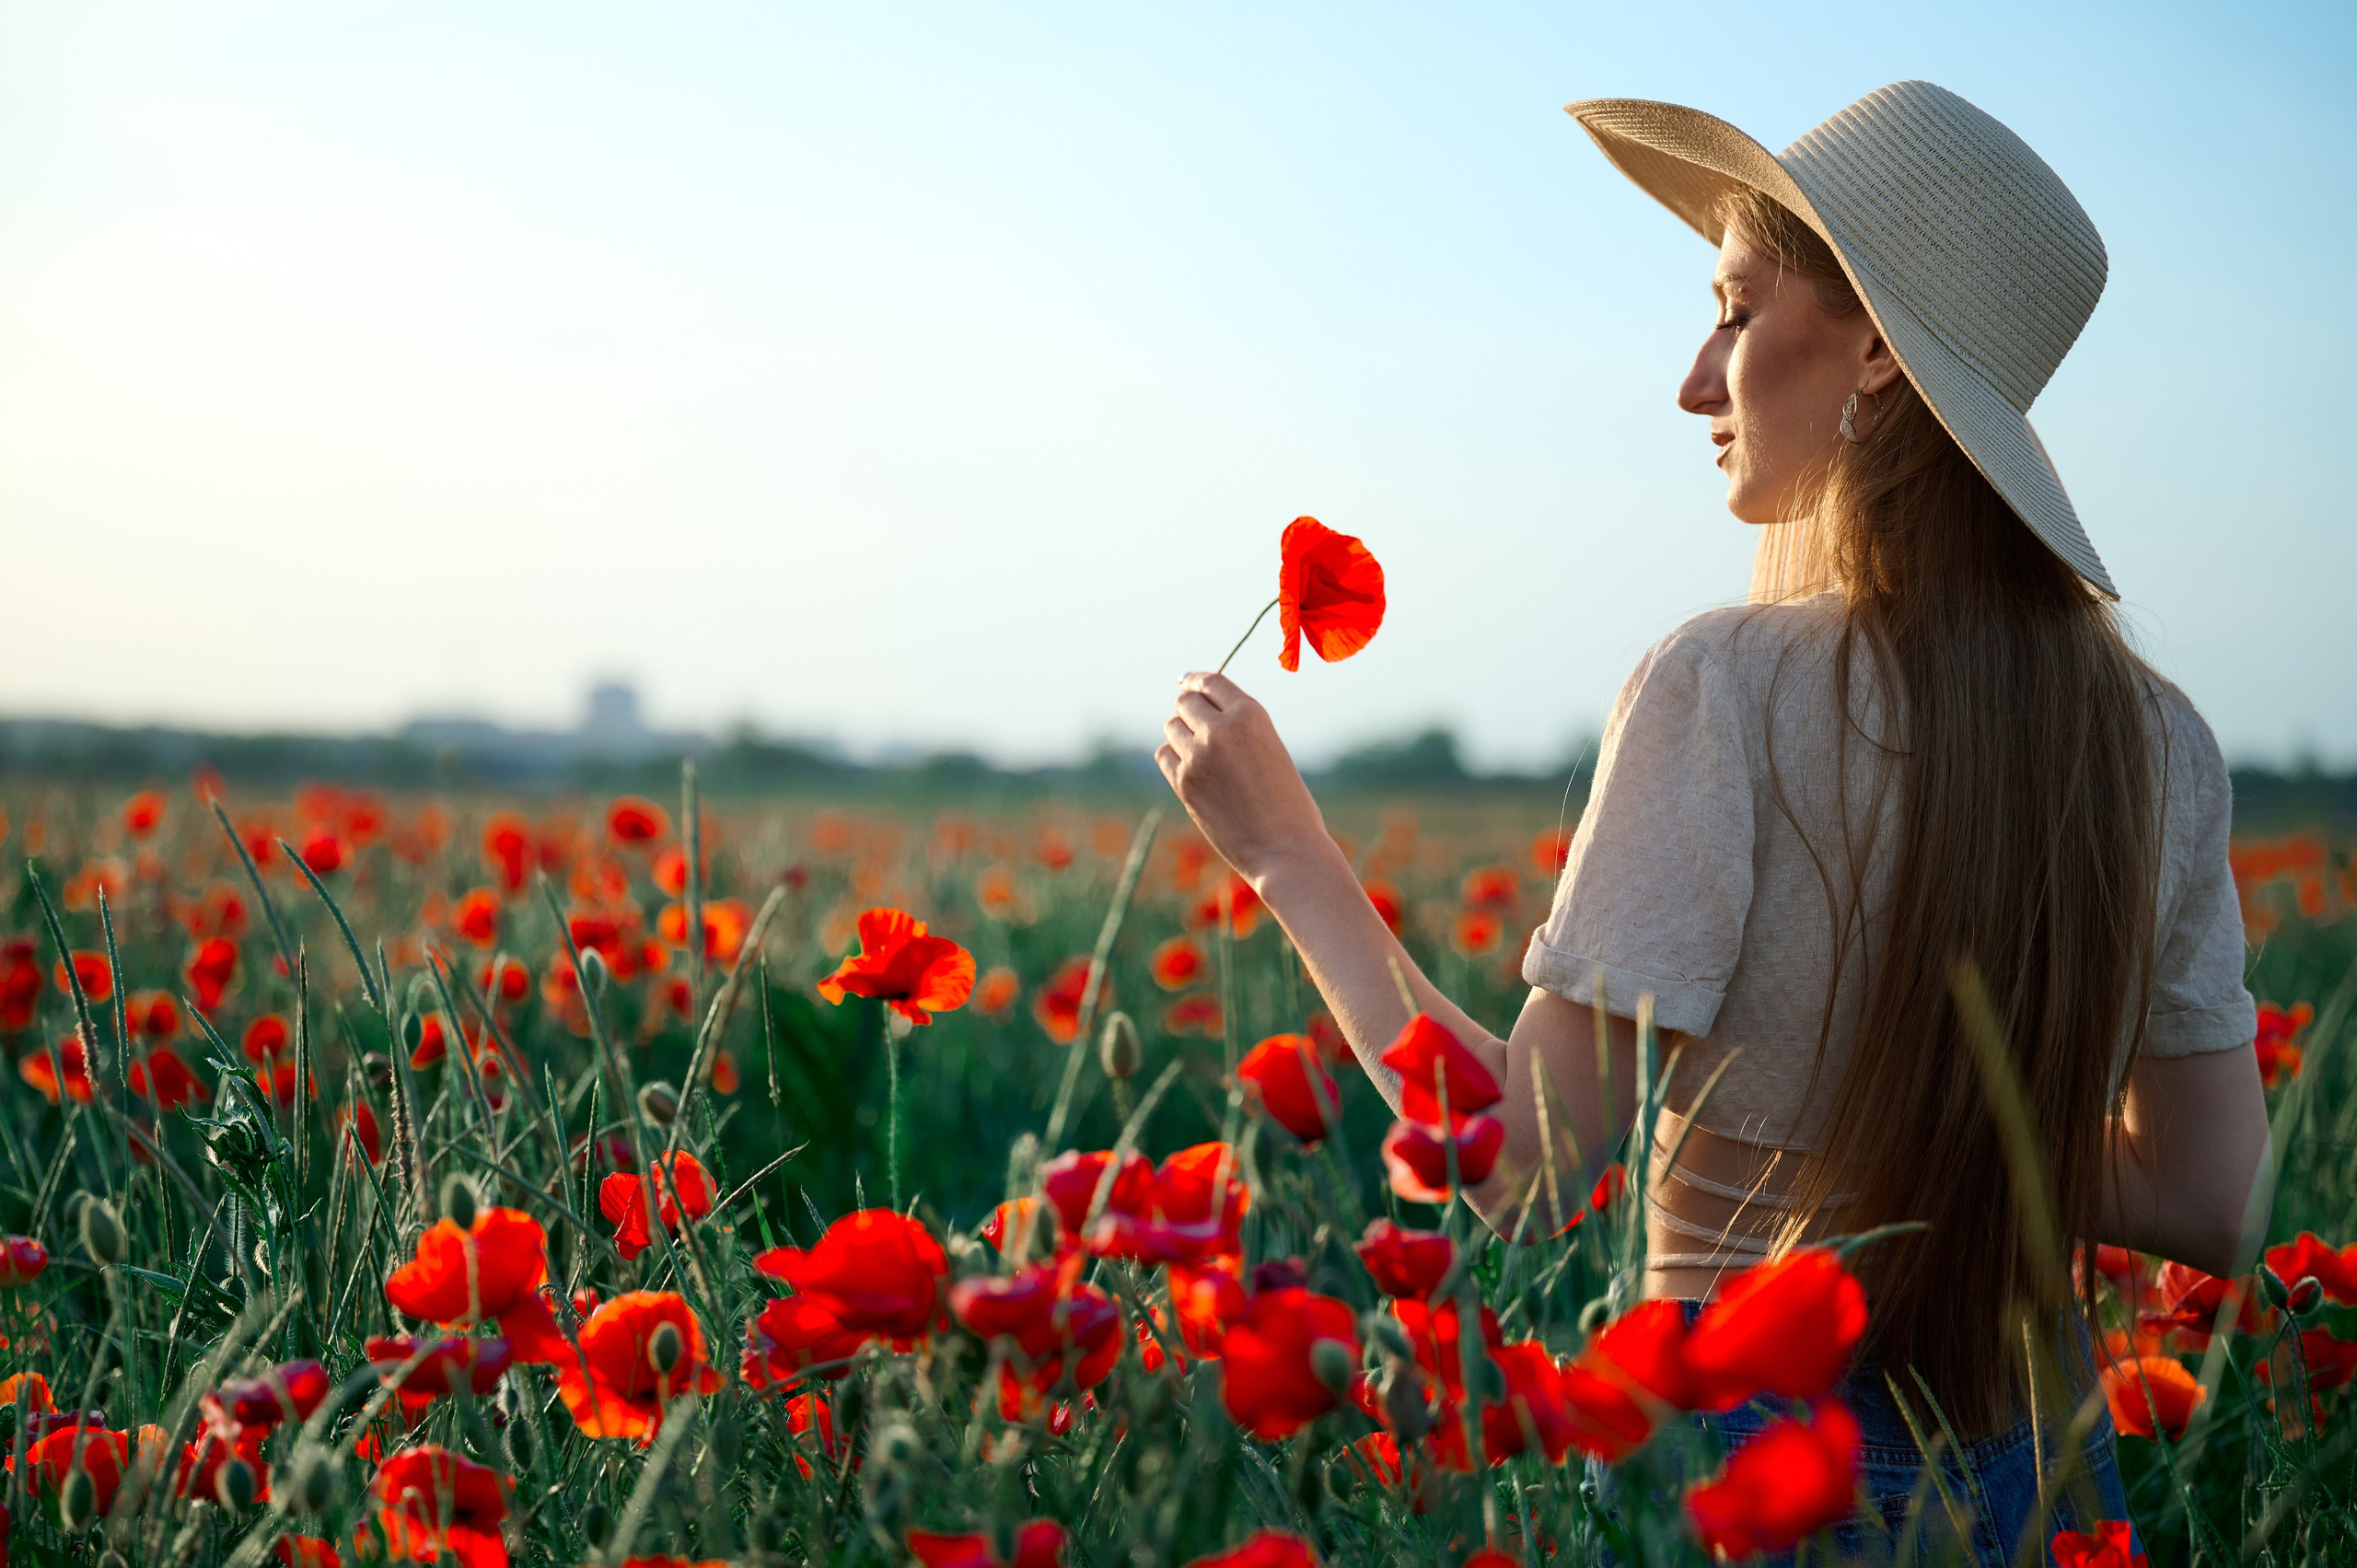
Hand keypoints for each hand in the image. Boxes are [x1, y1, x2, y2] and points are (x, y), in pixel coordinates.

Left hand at [1157, 672, 1330, 885]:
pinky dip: (1173, 758)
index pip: (1211, 682)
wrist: (1286, 850)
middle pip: (1185, 702)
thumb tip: (1197, 714)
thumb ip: (1238, 729)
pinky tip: (1190, 771)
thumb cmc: (1288, 804)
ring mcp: (1198, 756)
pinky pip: (1164, 756)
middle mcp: (1221, 729)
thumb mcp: (1271, 749)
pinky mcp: (1184, 783)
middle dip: (1188, 709)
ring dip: (1181, 734)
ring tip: (1201, 754)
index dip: (1195, 680)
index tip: (1186, 682)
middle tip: (1195, 722)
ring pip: (1171, 728)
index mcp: (1251, 714)